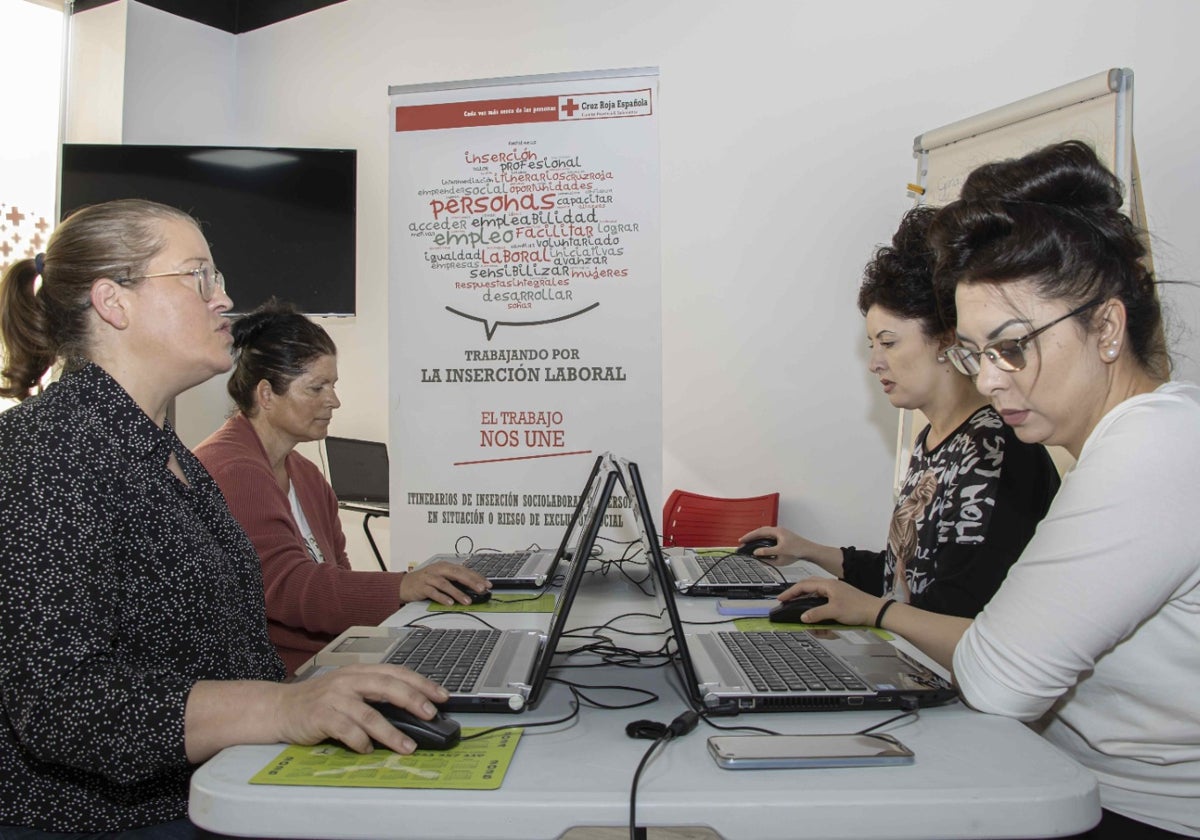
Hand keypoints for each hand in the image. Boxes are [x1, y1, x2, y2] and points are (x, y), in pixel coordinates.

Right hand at [274, 664, 448, 753]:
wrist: (280, 708)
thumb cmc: (320, 701)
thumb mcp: (349, 689)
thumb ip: (375, 695)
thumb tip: (412, 709)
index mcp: (360, 672)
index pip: (397, 672)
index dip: (421, 683)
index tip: (442, 695)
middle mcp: (349, 680)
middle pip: (387, 687)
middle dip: (413, 700)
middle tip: (431, 715)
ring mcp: (334, 698)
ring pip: (370, 714)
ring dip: (392, 733)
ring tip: (408, 746)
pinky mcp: (320, 716)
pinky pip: (346, 730)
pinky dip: (361, 742)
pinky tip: (369, 750)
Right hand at [399, 561, 489, 605]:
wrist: (405, 584)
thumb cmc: (426, 580)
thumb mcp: (442, 576)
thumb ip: (456, 580)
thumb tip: (474, 588)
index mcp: (446, 566)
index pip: (464, 570)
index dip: (477, 577)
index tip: (488, 584)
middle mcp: (438, 570)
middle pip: (457, 574)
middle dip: (471, 581)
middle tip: (481, 589)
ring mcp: (429, 578)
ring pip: (445, 584)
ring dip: (458, 593)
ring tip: (468, 601)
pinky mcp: (422, 587)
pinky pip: (433, 592)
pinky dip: (442, 597)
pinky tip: (450, 603)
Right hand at [738, 526, 800, 565]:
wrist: (810, 551)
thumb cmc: (798, 550)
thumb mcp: (780, 553)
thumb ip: (767, 553)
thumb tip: (756, 552)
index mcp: (776, 531)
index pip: (759, 532)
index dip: (749, 536)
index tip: (741, 540)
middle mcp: (778, 531)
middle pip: (761, 531)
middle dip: (751, 536)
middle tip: (743, 542)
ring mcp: (781, 534)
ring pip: (765, 534)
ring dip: (757, 538)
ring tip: (750, 544)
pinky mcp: (783, 538)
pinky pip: (769, 538)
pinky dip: (763, 541)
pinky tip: (761, 546)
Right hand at [777, 579, 885, 627]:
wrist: (876, 612)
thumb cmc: (858, 608)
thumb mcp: (834, 612)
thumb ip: (816, 614)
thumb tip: (803, 618)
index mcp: (827, 585)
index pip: (803, 586)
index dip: (791, 592)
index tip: (781, 599)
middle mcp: (830, 587)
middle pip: (808, 589)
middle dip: (797, 597)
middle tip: (787, 604)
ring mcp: (835, 594)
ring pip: (816, 598)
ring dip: (809, 607)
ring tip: (804, 618)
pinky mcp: (839, 602)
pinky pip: (824, 605)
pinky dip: (819, 613)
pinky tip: (820, 623)